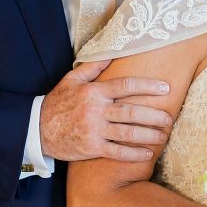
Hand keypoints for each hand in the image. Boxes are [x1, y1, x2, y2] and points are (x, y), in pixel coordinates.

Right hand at [40, 60, 172, 161]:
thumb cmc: (57, 104)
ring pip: (128, 133)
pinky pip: (117, 152)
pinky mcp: (91, 148)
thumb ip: (93, 67)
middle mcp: (96, 111)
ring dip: (149, 135)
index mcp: (94, 92)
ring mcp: (94, 130)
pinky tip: (147, 154)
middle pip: (132, 112)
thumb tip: (112, 52)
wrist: (37, 130)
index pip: (126, 86)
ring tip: (163, 135)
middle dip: (154, 115)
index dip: (147, 86)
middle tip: (169, 118)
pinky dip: (134, 154)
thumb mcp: (71, 80)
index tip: (165, 88)